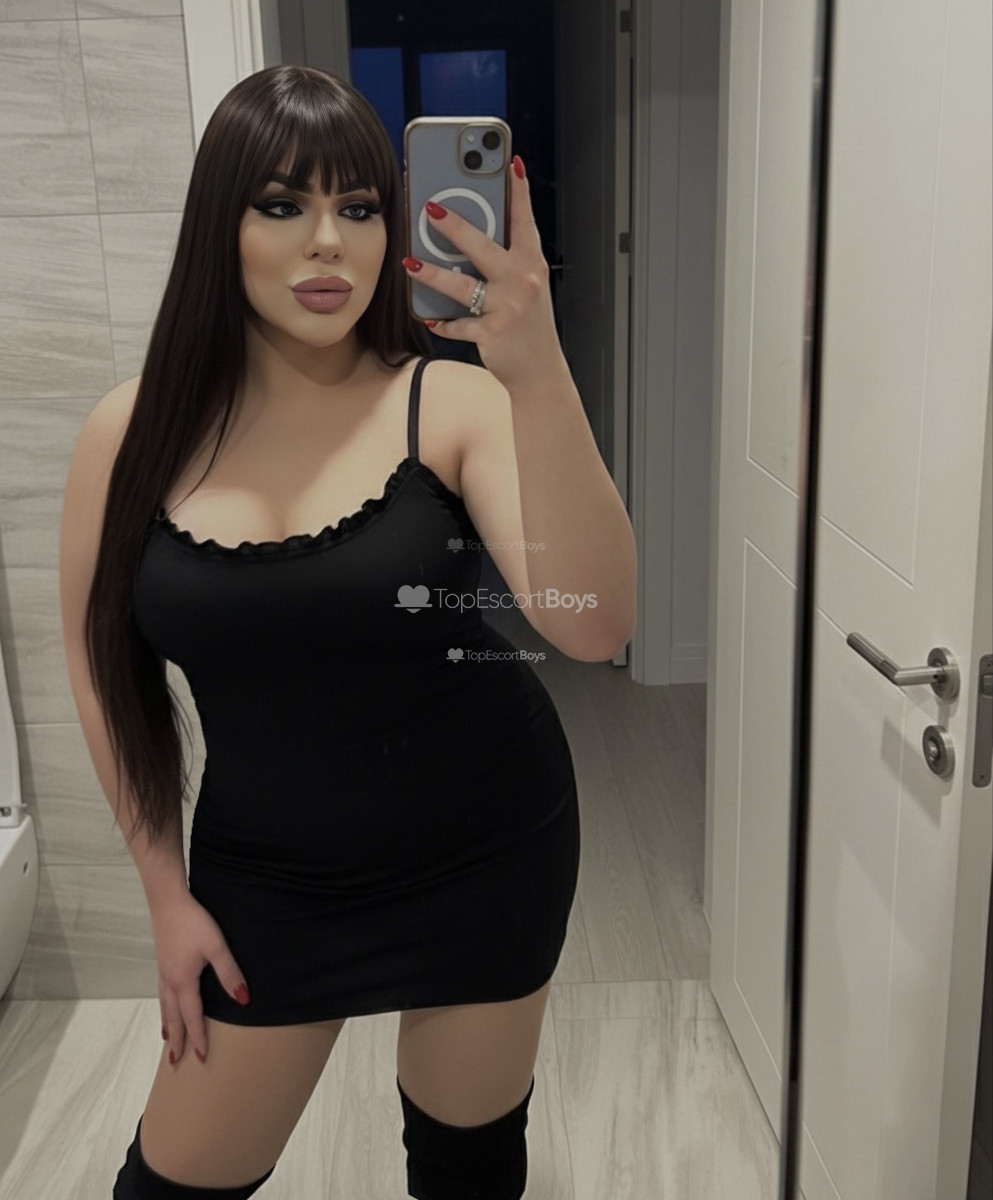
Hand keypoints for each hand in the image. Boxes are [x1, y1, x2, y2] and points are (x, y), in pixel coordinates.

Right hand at [150, 891, 249, 1064]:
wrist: (168, 902)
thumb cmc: (193, 922)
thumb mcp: (216, 946)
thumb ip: (229, 973)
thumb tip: (243, 999)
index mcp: (183, 981)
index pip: (193, 1016)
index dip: (198, 1037)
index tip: (201, 1056)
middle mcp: (170, 981)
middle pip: (173, 1017)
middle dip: (176, 1040)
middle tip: (175, 1061)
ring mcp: (164, 972)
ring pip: (165, 1006)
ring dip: (168, 1025)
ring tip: (168, 1039)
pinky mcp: (163, 961)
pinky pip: (162, 994)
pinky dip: (164, 1007)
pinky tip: (166, 1004)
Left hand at [403, 155, 568, 392]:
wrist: (539, 370)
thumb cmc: (529, 325)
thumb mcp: (527, 286)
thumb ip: (506, 260)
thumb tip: (468, 235)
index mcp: (532, 263)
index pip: (525, 220)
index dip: (518, 191)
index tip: (511, 163)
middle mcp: (523, 281)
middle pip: (482, 246)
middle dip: (455, 227)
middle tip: (430, 210)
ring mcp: (507, 307)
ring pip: (461, 286)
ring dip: (431, 274)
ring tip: (409, 262)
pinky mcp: (492, 333)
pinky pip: (458, 324)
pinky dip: (443, 322)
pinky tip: (430, 319)